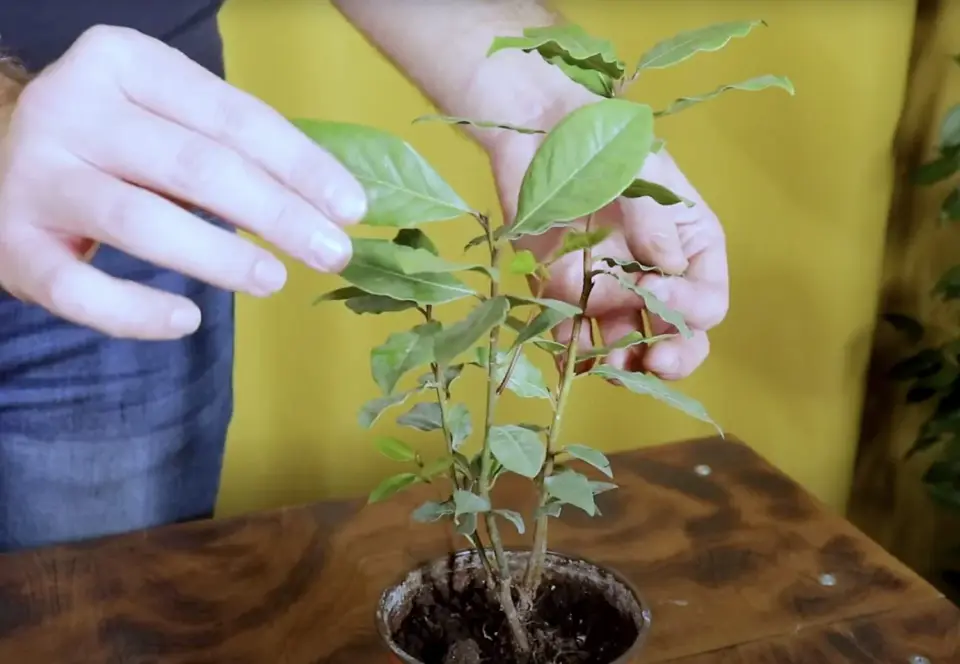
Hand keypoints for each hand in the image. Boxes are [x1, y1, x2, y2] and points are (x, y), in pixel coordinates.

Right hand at [0, 26, 365, 339]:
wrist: (0, 162)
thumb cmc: (115, 145)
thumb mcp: (168, 119)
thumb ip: (236, 146)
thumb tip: (333, 203)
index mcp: (122, 62)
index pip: (232, 116)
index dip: (301, 167)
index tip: (351, 209)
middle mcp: (70, 108)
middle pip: (196, 167)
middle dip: (278, 215)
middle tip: (332, 252)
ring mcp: (35, 177)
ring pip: (140, 222)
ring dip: (219, 258)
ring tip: (273, 280)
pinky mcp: (11, 243)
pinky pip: (79, 289)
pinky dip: (136, 312)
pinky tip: (187, 320)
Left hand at [489, 93, 728, 380]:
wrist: (536, 128)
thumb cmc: (602, 139)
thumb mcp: (639, 170)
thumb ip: (652, 220)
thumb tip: (667, 268)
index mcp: (689, 247)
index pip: (706, 298)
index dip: (689, 308)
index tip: (655, 287)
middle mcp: (655, 277)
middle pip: (678, 336)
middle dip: (671, 358)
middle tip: (652, 364)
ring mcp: (610, 289)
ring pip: (627, 345)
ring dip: (622, 363)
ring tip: (607, 365)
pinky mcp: (567, 293)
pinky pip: (575, 335)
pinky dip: (573, 350)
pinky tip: (568, 351)